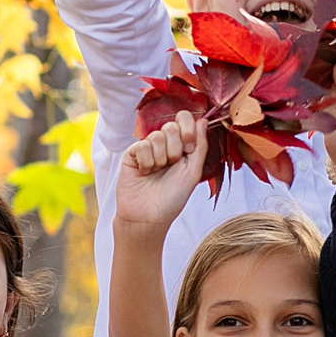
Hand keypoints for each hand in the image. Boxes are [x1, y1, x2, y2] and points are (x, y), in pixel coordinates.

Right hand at [117, 111, 209, 231]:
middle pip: (171, 126)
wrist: (149, 216)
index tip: (188, 149)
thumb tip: (204, 120)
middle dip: (175, 148)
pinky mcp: (131, 153)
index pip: (185, 119)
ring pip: (156, 136)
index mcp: (181, 146)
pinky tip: (144, 172)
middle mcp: (164, 145)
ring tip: (156, 172)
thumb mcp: (193, 172)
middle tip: (171, 165)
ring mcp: (147, 148)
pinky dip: (146, 162)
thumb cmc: (172, 198)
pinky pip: (142, 145)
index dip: (187, 130)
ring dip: (160, 158)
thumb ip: (200, 145)